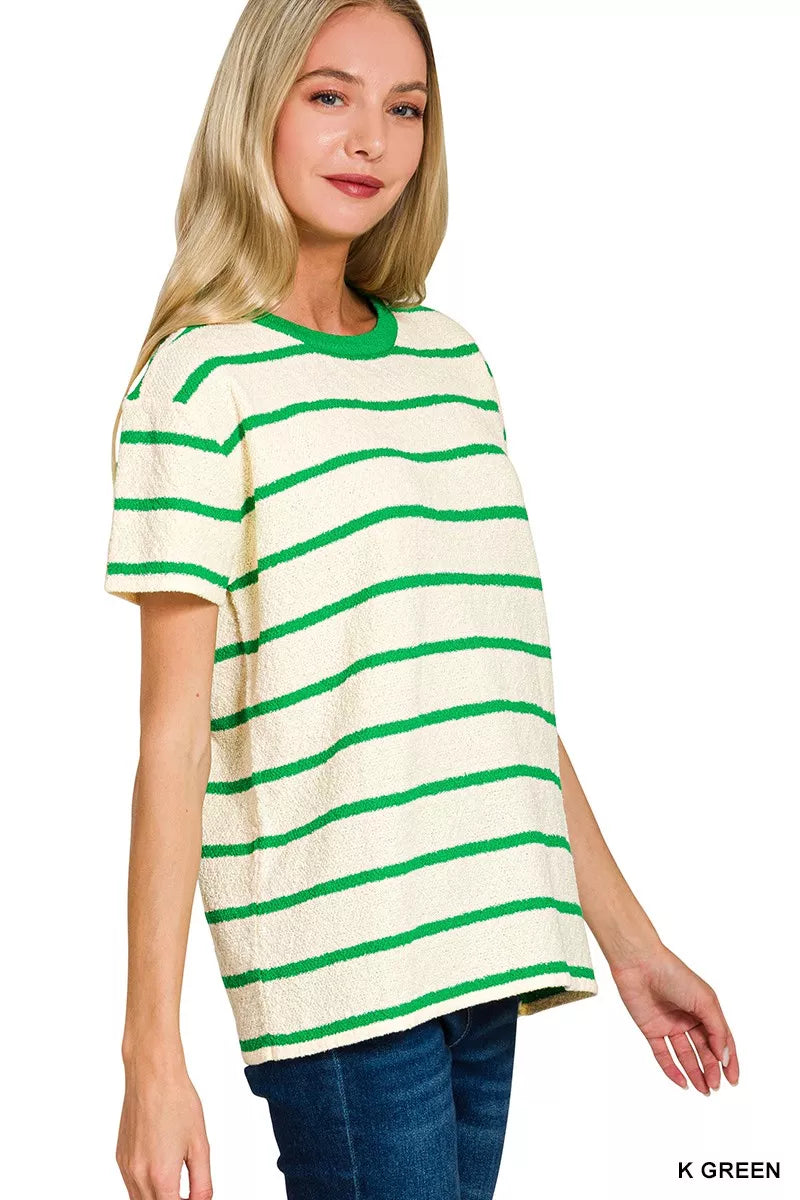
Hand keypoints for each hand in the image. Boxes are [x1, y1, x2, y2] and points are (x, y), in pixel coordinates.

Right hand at [117, 1054, 212, 1198]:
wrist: (152, 1075)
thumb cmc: (177, 1101)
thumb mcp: (200, 1144)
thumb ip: (202, 1182)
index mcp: (161, 1175)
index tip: (194, 1199)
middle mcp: (138, 1175)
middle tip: (188, 1194)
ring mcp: (126, 1167)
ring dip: (157, 1198)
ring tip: (176, 1186)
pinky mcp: (120, 1157)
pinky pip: (131, 1185)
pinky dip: (145, 1187)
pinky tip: (161, 1171)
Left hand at [609, 940, 738, 1093]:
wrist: (640, 964)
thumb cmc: (674, 975)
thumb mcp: (704, 1001)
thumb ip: (717, 1030)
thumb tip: (724, 1056)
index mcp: (704, 1009)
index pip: (721, 1039)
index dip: (728, 1059)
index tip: (733, 1079)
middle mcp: (688, 1018)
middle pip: (703, 1050)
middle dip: (711, 1069)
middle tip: (715, 1086)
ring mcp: (669, 1024)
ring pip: (685, 1055)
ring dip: (695, 1072)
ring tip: (704, 1090)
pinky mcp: (651, 1029)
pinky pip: (663, 1054)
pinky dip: (672, 1069)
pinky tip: (683, 1082)